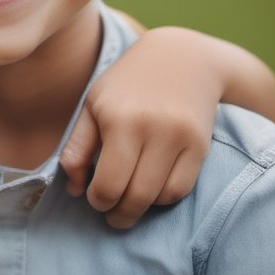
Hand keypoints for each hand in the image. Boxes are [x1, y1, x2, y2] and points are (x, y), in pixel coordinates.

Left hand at [59, 27, 219, 228]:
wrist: (184, 59)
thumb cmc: (128, 84)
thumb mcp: (93, 105)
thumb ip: (77, 148)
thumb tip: (72, 190)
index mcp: (120, 120)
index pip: (108, 184)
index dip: (98, 201)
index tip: (94, 199)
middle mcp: (154, 130)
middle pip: (136, 196)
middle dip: (120, 214)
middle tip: (112, 216)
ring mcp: (182, 138)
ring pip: (160, 197)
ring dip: (142, 208)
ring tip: (129, 202)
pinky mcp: (201, 145)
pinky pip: (182, 188)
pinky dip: (164, 198)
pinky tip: (151, 190)